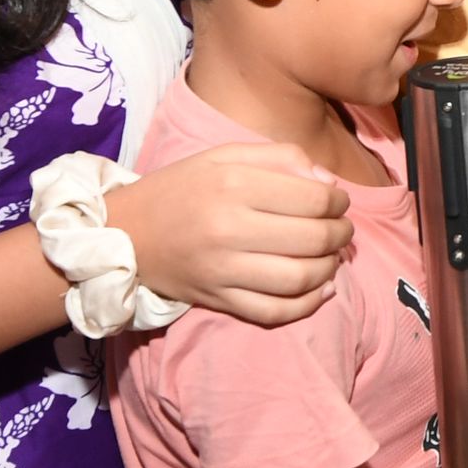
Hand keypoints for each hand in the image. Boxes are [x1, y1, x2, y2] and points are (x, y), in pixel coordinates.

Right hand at [109, 141, 353, 327]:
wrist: (125, 231)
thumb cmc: (182, 188)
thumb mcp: (225, 156)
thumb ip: (281, 158)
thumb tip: (330, 183)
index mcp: (233, 185)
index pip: (313, 200)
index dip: (338, 202)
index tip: (339, 202)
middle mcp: (228, 229)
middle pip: (312, 239)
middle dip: (340, 235)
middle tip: (342, 230)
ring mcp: (222, 270)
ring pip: (299, 279)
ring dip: (329, 269)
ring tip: (331, 257)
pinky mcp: (217, 300)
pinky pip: (273, 312)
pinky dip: (306, 305)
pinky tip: (320, 289)